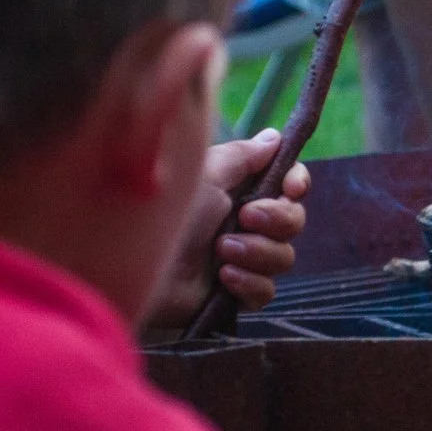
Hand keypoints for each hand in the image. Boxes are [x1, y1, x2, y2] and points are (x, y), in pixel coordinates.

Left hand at [149, 128, 313, 325]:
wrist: (133, 265)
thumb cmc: (167, 212)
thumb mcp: (206, 174)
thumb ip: (244, 155)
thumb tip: (275, 136)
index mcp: (238, 190)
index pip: (289, 183)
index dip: (297, 184)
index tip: (291, 188)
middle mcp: (243, 223)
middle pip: (294, 220)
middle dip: (277, 220)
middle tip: (245, 218)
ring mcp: (240, 259)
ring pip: (284, 257)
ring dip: (258, 253)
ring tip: (222, 251)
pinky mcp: (233, 294)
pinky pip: (266, 291)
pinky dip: (249, 283)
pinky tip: (223, 278)